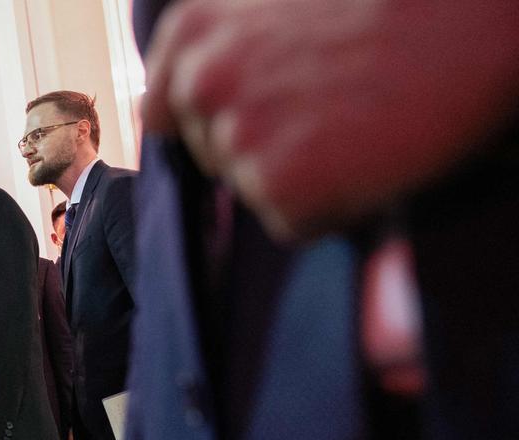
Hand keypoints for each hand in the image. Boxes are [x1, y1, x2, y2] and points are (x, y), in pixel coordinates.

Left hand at [143, 0, 518, 239]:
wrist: (471, 20)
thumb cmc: (390, 4)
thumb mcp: (281, 2)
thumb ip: (227, 47)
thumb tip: (167, 109)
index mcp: (194, 29)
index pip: (161, 109)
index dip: (215, 120)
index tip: (258, 116)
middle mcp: (200, 83)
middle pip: (211, 154)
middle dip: (263, 146)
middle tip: (333, 109)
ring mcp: (236, 138)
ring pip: (250, 190)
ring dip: (300, 176)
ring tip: (357, 125)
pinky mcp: (277, 188)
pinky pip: (291, 223)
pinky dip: (329, 209)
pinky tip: (368, 159)